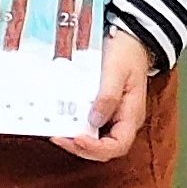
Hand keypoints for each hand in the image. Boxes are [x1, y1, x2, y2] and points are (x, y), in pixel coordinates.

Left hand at [53, 29, 152, 159]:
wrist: (129, 39)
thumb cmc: (126, 53)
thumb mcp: (117, 70)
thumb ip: (108, 96)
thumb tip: (94, 120)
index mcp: (131, 115)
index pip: (118, 145)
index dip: (97, 148)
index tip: (77, 139)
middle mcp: (122, 121)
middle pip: (103, 148)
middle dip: (80, 147)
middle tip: (57, 137)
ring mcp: (112, 116)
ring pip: (94, 139)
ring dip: (74, 140)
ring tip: (55, 131)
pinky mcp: (101, 109)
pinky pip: (88, 125)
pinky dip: (74, 126)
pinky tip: (60, 120)